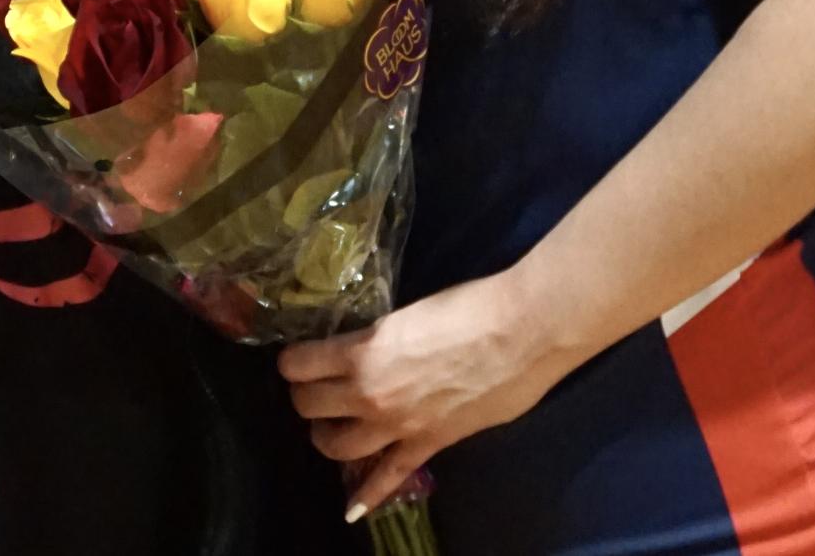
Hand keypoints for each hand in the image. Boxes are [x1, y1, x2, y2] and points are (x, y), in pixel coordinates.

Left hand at [277, 269, 567, 520]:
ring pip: (335, 446)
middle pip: (308, 406)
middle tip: (316, 385)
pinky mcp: (428, 445)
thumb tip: (364, 348)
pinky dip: (367, 494)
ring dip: (326, 435)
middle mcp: (369, 393)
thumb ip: (377, 339)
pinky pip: (389, 477)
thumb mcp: (404, 314)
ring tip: (333, 424)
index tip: (299, 357)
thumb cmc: (467, 307)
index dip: (293, 360)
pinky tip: (351, 508)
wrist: (520, 332)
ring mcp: (397, 425)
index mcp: (362, 352)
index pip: (298, 365)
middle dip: (305, 395)